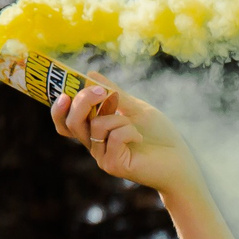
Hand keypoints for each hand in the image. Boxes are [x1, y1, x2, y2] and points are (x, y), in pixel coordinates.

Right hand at [50, 81, 201, 197]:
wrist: (180, 161)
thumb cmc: (160, 136)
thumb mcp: (135, 108)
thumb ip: (114, 94)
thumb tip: (90, 74)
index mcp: (95, 132)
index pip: (66, 121)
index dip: (59, 108)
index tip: (64, 91)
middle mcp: (95, 145)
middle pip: (71, 122)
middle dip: (82, 102)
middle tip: (101, 92)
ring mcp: (102, 157)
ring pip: (95, 126)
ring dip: (118, 118)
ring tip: (135, 125)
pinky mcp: (113, 165)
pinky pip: (113, 137)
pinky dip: (128, 130)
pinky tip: (140, 139)